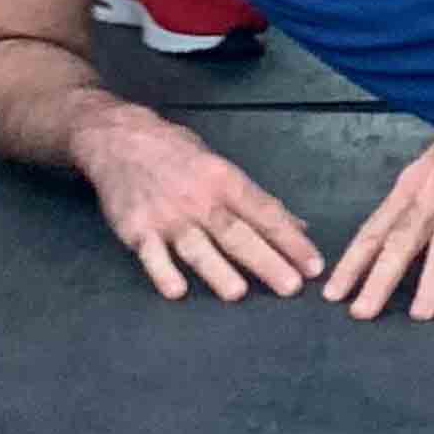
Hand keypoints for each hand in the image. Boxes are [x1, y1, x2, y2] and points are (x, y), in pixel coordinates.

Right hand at [76, 108, 324, 303]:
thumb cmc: (179, 154)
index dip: (290, 240)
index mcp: (225, 180)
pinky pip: (151, 255)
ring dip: (218, 271)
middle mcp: (199, 199)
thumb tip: (298, 227)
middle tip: (291, 286)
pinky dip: (163, 272)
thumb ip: (257, 201)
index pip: (264, 212)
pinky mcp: (137, 229)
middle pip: (236, 234)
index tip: (314, 265)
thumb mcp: (221, 168)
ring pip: (197, 246)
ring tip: (238, 293)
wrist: (119, 139)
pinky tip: (176, 291)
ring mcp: (167, 216)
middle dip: (266, 261)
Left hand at [324, 69, 433, 320]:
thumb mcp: (431, 163)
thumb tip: (400, 230)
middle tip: (360, 313)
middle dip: (377, 279)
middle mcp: (431, 193)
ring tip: (420, 315)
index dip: (353, 262)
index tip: (333, 292)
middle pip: (398, 241)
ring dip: (430, 281)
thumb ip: (417, 197)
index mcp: (411, 185)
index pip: (375, 229)